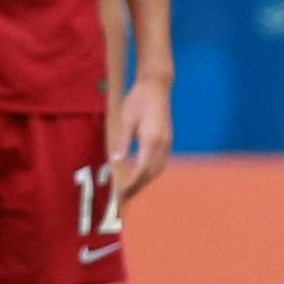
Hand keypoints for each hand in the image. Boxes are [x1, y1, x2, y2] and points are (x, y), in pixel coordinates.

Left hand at [113, 72, 173, 198]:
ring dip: (145, 181)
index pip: (142, 168)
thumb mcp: (126, 120)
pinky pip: (161, 162)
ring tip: (131, 189)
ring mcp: (168, 141)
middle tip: (123, 198)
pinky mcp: (168, 139)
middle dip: (138, 186)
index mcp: (151, 139)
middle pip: (151, 172)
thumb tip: (115, 161)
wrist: (156, 85)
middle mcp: (163, 143)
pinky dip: (151, 172)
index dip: (132, 183)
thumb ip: (122, 141)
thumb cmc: (138, 100)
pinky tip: (141, 174)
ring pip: (158, 168)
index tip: (121, 193)